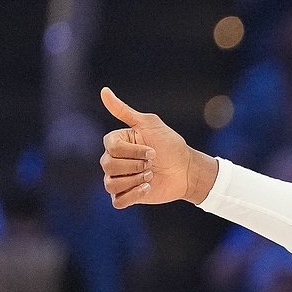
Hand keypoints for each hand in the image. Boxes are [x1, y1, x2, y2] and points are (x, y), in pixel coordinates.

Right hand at [100, 87, 213, 206]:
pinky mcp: (127, 195)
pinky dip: (132, 195)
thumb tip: (104, 91)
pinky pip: (117, 201)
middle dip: (135, 165)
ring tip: (151, 175)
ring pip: (110, 183)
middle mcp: (114, 160)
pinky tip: (147, 188)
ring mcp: (119, 179)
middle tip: (153, 164)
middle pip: (108, 165)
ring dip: (134, 180)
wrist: (187, 169)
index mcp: (117, 142)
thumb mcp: (150, 124)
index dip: (132, 151)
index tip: (153, 151)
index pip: (111, 146)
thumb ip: (124, 111)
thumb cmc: (170, 145)